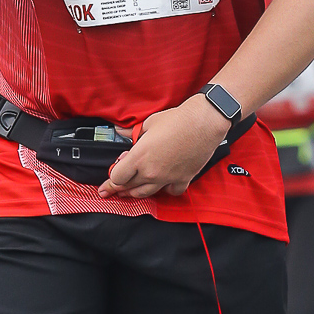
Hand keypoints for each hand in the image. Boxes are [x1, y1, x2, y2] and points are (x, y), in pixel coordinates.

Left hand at [99, 95, 229, 199]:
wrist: (203, 123)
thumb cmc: (178, 120)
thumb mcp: (149, 123)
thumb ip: (132, 132)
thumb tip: (121, 131)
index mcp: (139, 157)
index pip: (117, 177)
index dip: (112, 177)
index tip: (110, 176)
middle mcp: (151, 172)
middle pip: (128, 187)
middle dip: (117, 189)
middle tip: (110, 190)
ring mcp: (167, 178)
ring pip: (146, 193)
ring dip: (135, 193)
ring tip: (129, 192)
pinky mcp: (182, 179)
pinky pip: (170, 192)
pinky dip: (165, 190)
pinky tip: (162, 186)